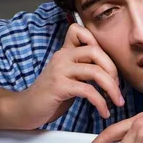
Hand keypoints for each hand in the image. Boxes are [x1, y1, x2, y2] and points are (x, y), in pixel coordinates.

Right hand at [7, 23, 124, 128]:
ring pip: (95, 71)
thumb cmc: (50, 95)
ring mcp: (60, 70)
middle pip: (96, 51)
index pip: (80, 31)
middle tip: (118, 88)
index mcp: (65, 52)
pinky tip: (104, 111)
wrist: (25, 109)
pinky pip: (88, 90)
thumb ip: (83, 67)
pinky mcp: (59, 86)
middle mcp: (62, 57)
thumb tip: (110, 69)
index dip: (98, 42)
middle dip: (113, 70)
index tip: (108, 66)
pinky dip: (100, 102)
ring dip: (111, 89)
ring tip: (117, 102)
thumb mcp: (68, 76)